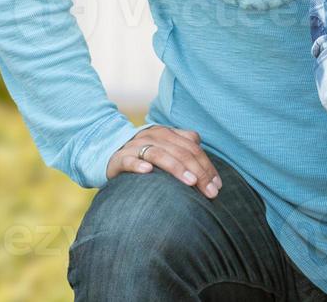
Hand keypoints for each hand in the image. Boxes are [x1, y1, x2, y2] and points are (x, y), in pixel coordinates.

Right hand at [106, 125, 221, 198]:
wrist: (109, 153)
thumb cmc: (145, 155)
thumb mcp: (166, 148)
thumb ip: (185, 147)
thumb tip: (206, 158)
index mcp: (166, 133)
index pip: (193, 148)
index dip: (207, 166)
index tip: (217, 186)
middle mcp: (152, 136)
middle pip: (181, 152)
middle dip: (199, 172)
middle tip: (210, 192)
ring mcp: (135, 146)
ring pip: (159, 154)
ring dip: (176, 168)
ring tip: (191, 182)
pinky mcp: (119, 158)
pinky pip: (129, 160)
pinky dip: (138, 165)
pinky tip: (148, 172)